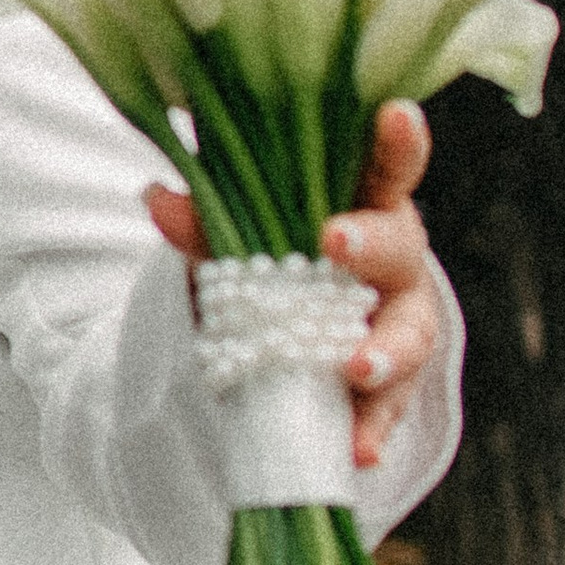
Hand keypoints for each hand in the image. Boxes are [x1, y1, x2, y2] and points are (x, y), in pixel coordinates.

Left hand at [146, 99, 440, 472]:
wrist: (295, 329)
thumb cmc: (278, 257)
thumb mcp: (239, 237)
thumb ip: (205, 221)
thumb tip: (157, 196)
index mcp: (366, 204)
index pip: (387, 166)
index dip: (397, 140)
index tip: (393, 113)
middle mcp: (395, 263)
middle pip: (400, 249)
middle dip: (370, 244)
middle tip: (337, 240)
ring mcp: (400, 326)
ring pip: (408, 336)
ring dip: (383, 352)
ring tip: (355, 369)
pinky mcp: (391, 388)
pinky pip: (387, 410)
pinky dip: (371, 429)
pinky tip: (357, 451)